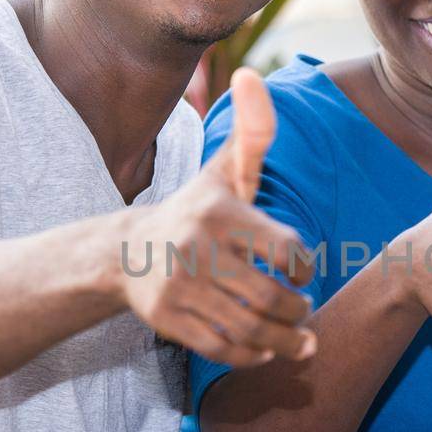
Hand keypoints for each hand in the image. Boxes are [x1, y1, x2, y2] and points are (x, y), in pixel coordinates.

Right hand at [119, 69, 317, 366]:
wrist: (126, 251)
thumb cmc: (195, 209)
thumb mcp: (223, 171)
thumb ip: (252, 132)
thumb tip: (253, 75)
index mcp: (220, 214)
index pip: (286, 250)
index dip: (305, 267)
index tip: (303, 271)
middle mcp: (198, 251)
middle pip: (271, 298)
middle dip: (299, 312)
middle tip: (305, 312)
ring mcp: (180, 288)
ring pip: (250, 329)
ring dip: (284, 343)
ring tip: (300, 342)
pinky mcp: (168, 319)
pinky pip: (221, 349)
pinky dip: (250, 356)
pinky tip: (262, 349)